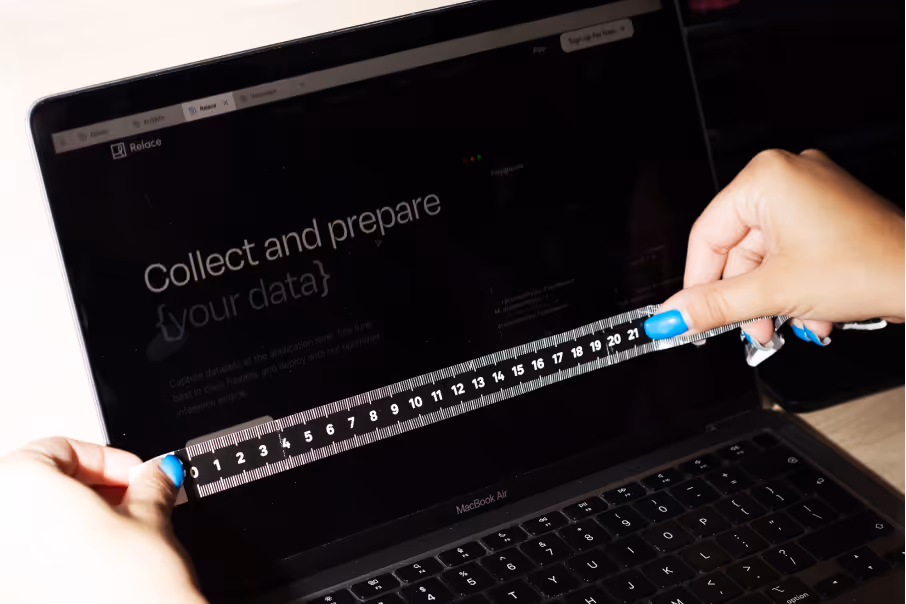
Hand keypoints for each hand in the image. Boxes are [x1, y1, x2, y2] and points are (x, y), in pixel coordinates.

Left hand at [0, 438, 206, 603]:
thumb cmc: (131, 590)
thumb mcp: (150, 517)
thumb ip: (150, 484)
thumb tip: (156, 474)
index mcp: (18, 486)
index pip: (59, 448)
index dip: (108, 459)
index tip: (138, 475)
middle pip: (38, 486)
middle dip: (92, 490)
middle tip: (135, 501)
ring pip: (31, 529)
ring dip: (74, 524)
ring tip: (120, 537)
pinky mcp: (11, 597)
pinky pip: (28, 564)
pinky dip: (58, 558)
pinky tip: (97, 568)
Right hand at [644, 149, 904, 345]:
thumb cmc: (871, 267)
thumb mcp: (774, 293)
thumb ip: (713, 305)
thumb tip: (671, 317)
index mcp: (767, 178)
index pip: (708, 235)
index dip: (698, 281)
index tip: (689, 313)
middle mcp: (788, 175)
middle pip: (738, 248)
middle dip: (745, 296)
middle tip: (748, 328)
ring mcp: (812, 192)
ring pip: (766, 255)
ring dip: (771, 297)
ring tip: (785, 325)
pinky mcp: (829, 211)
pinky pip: (790, 250)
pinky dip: (793, 284)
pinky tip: (809, 310)